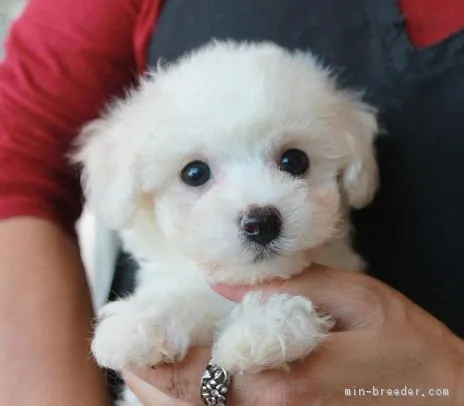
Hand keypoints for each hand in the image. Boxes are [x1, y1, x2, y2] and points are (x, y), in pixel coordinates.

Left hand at [123, 265, 463, 404]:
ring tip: (141, 372)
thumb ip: (293, 288)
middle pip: (192, 404)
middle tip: (125, 357)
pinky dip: (200, 403)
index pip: (200, 375)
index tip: (126, 343)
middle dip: (151, 382)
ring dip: (167, 397)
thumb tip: (227, 281)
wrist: (445, 397)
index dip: (157, 361)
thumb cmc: (404, 344)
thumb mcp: (357, 299)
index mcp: (284, 380)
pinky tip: (186, 387)